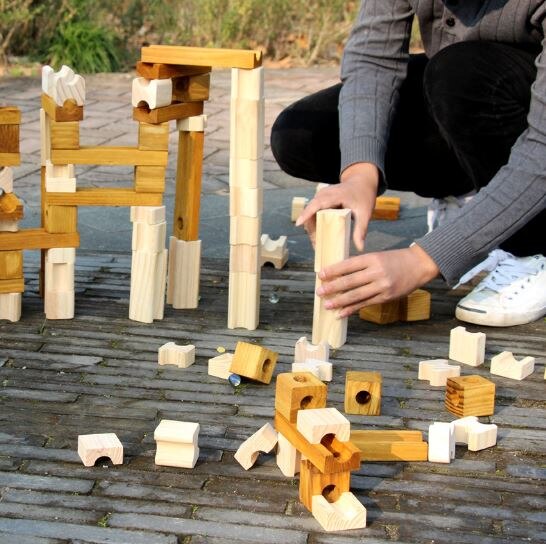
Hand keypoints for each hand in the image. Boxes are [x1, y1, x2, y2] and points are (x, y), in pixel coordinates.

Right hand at [296, 162, 378, 250]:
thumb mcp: (365, 214)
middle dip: (311, 229)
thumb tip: (360, 247)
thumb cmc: (363, 196)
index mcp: (335, 196)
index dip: (307, 213)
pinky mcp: (319, 199)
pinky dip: (314, 223)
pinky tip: (319, 235)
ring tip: (317, 243)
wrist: (361, 182)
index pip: (317, 204)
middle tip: (316, 246)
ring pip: (310, 213)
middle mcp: (324, 194)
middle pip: (311, 212)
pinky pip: (313, 211)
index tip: (298, 223)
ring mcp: (320, 195)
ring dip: (312, 228)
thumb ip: (361, 230)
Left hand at [316, 244, 439, 316]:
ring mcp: (382, 286)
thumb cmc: (395, 259)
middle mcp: (377, 272)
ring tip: (327, 305)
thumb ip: (360, 264)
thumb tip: (338, 273)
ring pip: (356, 295)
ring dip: (340, 301)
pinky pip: (365, 304)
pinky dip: (352, 309)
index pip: (348, 265)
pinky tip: (341, 313)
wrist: (419, 265)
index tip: (320, 275)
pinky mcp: (386, 297)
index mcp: (372, 258)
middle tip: (319, 292)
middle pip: (350, 281)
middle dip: (332, 287)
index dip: (333, 270)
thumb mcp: (377, 256)